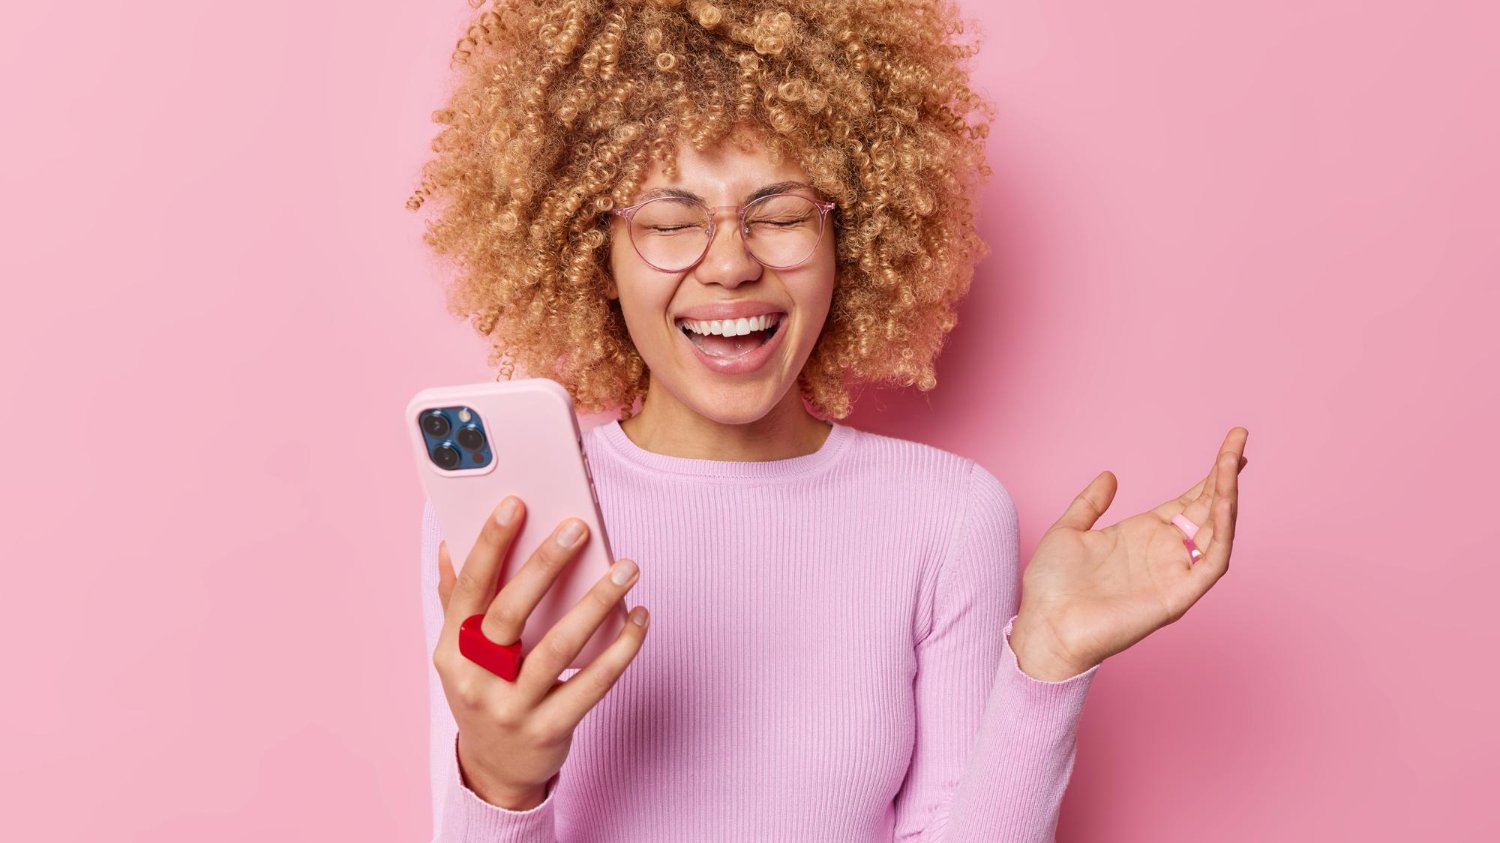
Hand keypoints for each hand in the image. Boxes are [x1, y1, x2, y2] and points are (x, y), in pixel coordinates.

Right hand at [432, 496, 650, 808]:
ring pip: (558, 648)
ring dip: (596, 603)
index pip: (468, 589)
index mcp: (451, 651)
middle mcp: (476, 680)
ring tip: (626, 567)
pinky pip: (592, 684)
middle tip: (579, 527)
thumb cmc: (485, 690)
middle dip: (544, 566)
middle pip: (510, 614)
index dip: (489, 545)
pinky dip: (621, 649)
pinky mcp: (550, 730)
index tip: (516, 503)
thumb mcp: (460, 652)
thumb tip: (448, 543)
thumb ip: (456, 599)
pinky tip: (639, 617)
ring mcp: (512, 708)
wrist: (496, 770)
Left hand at [1009, 427, 1247, 679]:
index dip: (1211, 474)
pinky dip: (1223, 534)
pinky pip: (1211, 564)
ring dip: (1228, 497)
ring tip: (1234, 461)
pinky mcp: (1178, 597)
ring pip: (1217, 532)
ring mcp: (1174, 574)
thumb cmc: (1052, 587)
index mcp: (1143, 535)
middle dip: (1226, 474)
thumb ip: (1090, 503)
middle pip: (1209, 508)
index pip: (1190, 499)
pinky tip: (1224, 504)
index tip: (1231, 444)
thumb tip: (1110, 475)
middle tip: (1240, 438)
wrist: (1044, 626)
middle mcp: (1165, 552)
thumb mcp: (1069, 530)